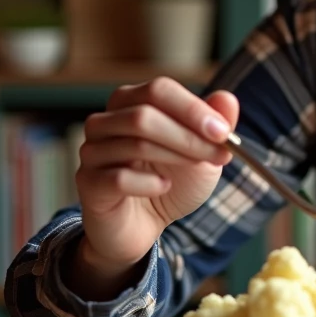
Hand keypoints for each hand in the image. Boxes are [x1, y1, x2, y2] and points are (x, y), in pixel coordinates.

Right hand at [69, 78, 238, 297]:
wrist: (144, 226)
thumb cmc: (171, 182)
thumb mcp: (203, 153)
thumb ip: (214, 125)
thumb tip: (227, 99)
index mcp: (131, 103)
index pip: (158, 90)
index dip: (192, 109)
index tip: (223, 131)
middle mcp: (105, 122)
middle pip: (144, 115)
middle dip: (188, 135)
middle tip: (219, 154)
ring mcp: (92, 152)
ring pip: (135, 143)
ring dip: (177, 156)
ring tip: (196, 168)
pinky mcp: (88, 183)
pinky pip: (119, 178)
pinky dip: (149, 183)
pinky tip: (163, 187)